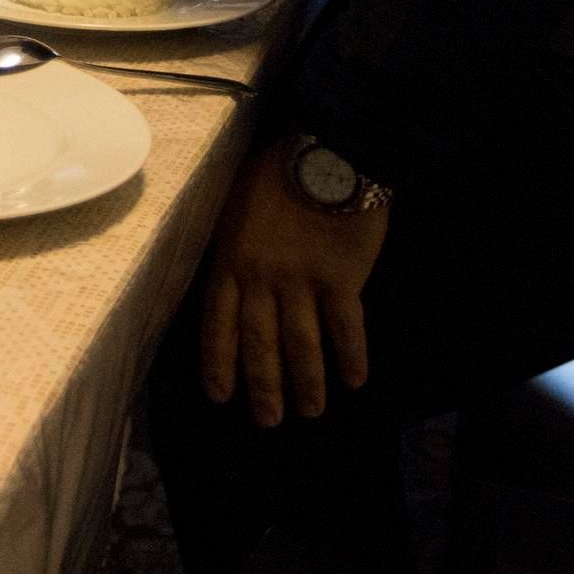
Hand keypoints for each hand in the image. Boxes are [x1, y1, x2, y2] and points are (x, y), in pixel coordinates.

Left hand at [200, 139, 388, 425]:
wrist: (327, 151)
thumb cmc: (276, 171)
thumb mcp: (235, 206)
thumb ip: (233, 247)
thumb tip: (231, 280)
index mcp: (230, 261)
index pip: (218, 324)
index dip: (220, 363)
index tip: (221, 397)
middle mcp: (262, 280)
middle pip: (260, 344)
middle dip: (263, 387)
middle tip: (269, 421)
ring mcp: (302, 283)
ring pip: (302, 345)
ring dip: (307, 383)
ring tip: (312, 412)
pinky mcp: (341, 279)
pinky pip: (346, 327)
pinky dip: (351, 356)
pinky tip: (356, 381)